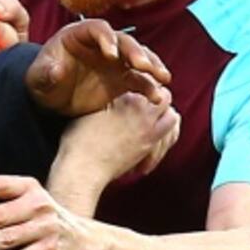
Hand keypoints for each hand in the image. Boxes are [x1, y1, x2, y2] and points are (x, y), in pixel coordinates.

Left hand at [26, 19, 170, 115]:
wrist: (51, 98)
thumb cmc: (42, 81)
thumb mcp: (38, 78)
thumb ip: (47, 73)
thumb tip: (58, 70)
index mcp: (79, 35)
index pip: (97, 29)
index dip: (106, 38)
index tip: (111, 54)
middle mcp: (102, 44)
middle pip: (124, 42)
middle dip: (135, 52)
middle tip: (142, 65)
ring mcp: (116, 61)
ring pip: (139, 57)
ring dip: (151, 66)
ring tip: (162, 78)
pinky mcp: (123, 79)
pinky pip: (141, 80)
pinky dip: (150, 87)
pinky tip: (157, 97)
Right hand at [56, 91, 181, 190]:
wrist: (83, 166)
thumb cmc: (78, 141)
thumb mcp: (87, 111)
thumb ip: (106, 101)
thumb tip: (111, 99)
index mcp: (122, 94)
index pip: (145, 83)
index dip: (146, 88)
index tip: (140, 98)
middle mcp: (138, 106)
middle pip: (163, 95)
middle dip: (160, 101)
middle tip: (151, 112)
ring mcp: (147, 125)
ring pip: (172, 115)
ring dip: (166, 119)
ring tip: (155, 127)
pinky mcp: (150, 143)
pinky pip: (171, 135)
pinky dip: (167, 139)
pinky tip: (154, 145)